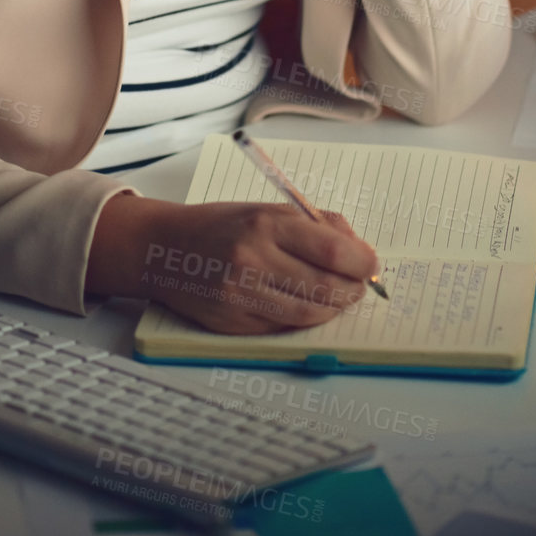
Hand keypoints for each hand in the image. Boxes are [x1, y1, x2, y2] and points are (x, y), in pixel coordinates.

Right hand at [86, 195, 378, 334]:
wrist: (164, 249)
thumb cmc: (222, 225)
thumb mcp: (267, 209)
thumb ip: (315, 224)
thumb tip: (359, 249)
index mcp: (265, 223)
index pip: (332, 249)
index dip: (362, 261)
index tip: (371, 263)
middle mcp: (253, 259)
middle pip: (326, 286)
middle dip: (354, 289)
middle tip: (361, 285)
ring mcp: (242, 295)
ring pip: (310, 313)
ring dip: (334, 307)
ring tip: (339, 296)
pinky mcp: (234, 322)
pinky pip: (285, 326)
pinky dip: (305, 318)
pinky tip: (307, 305)